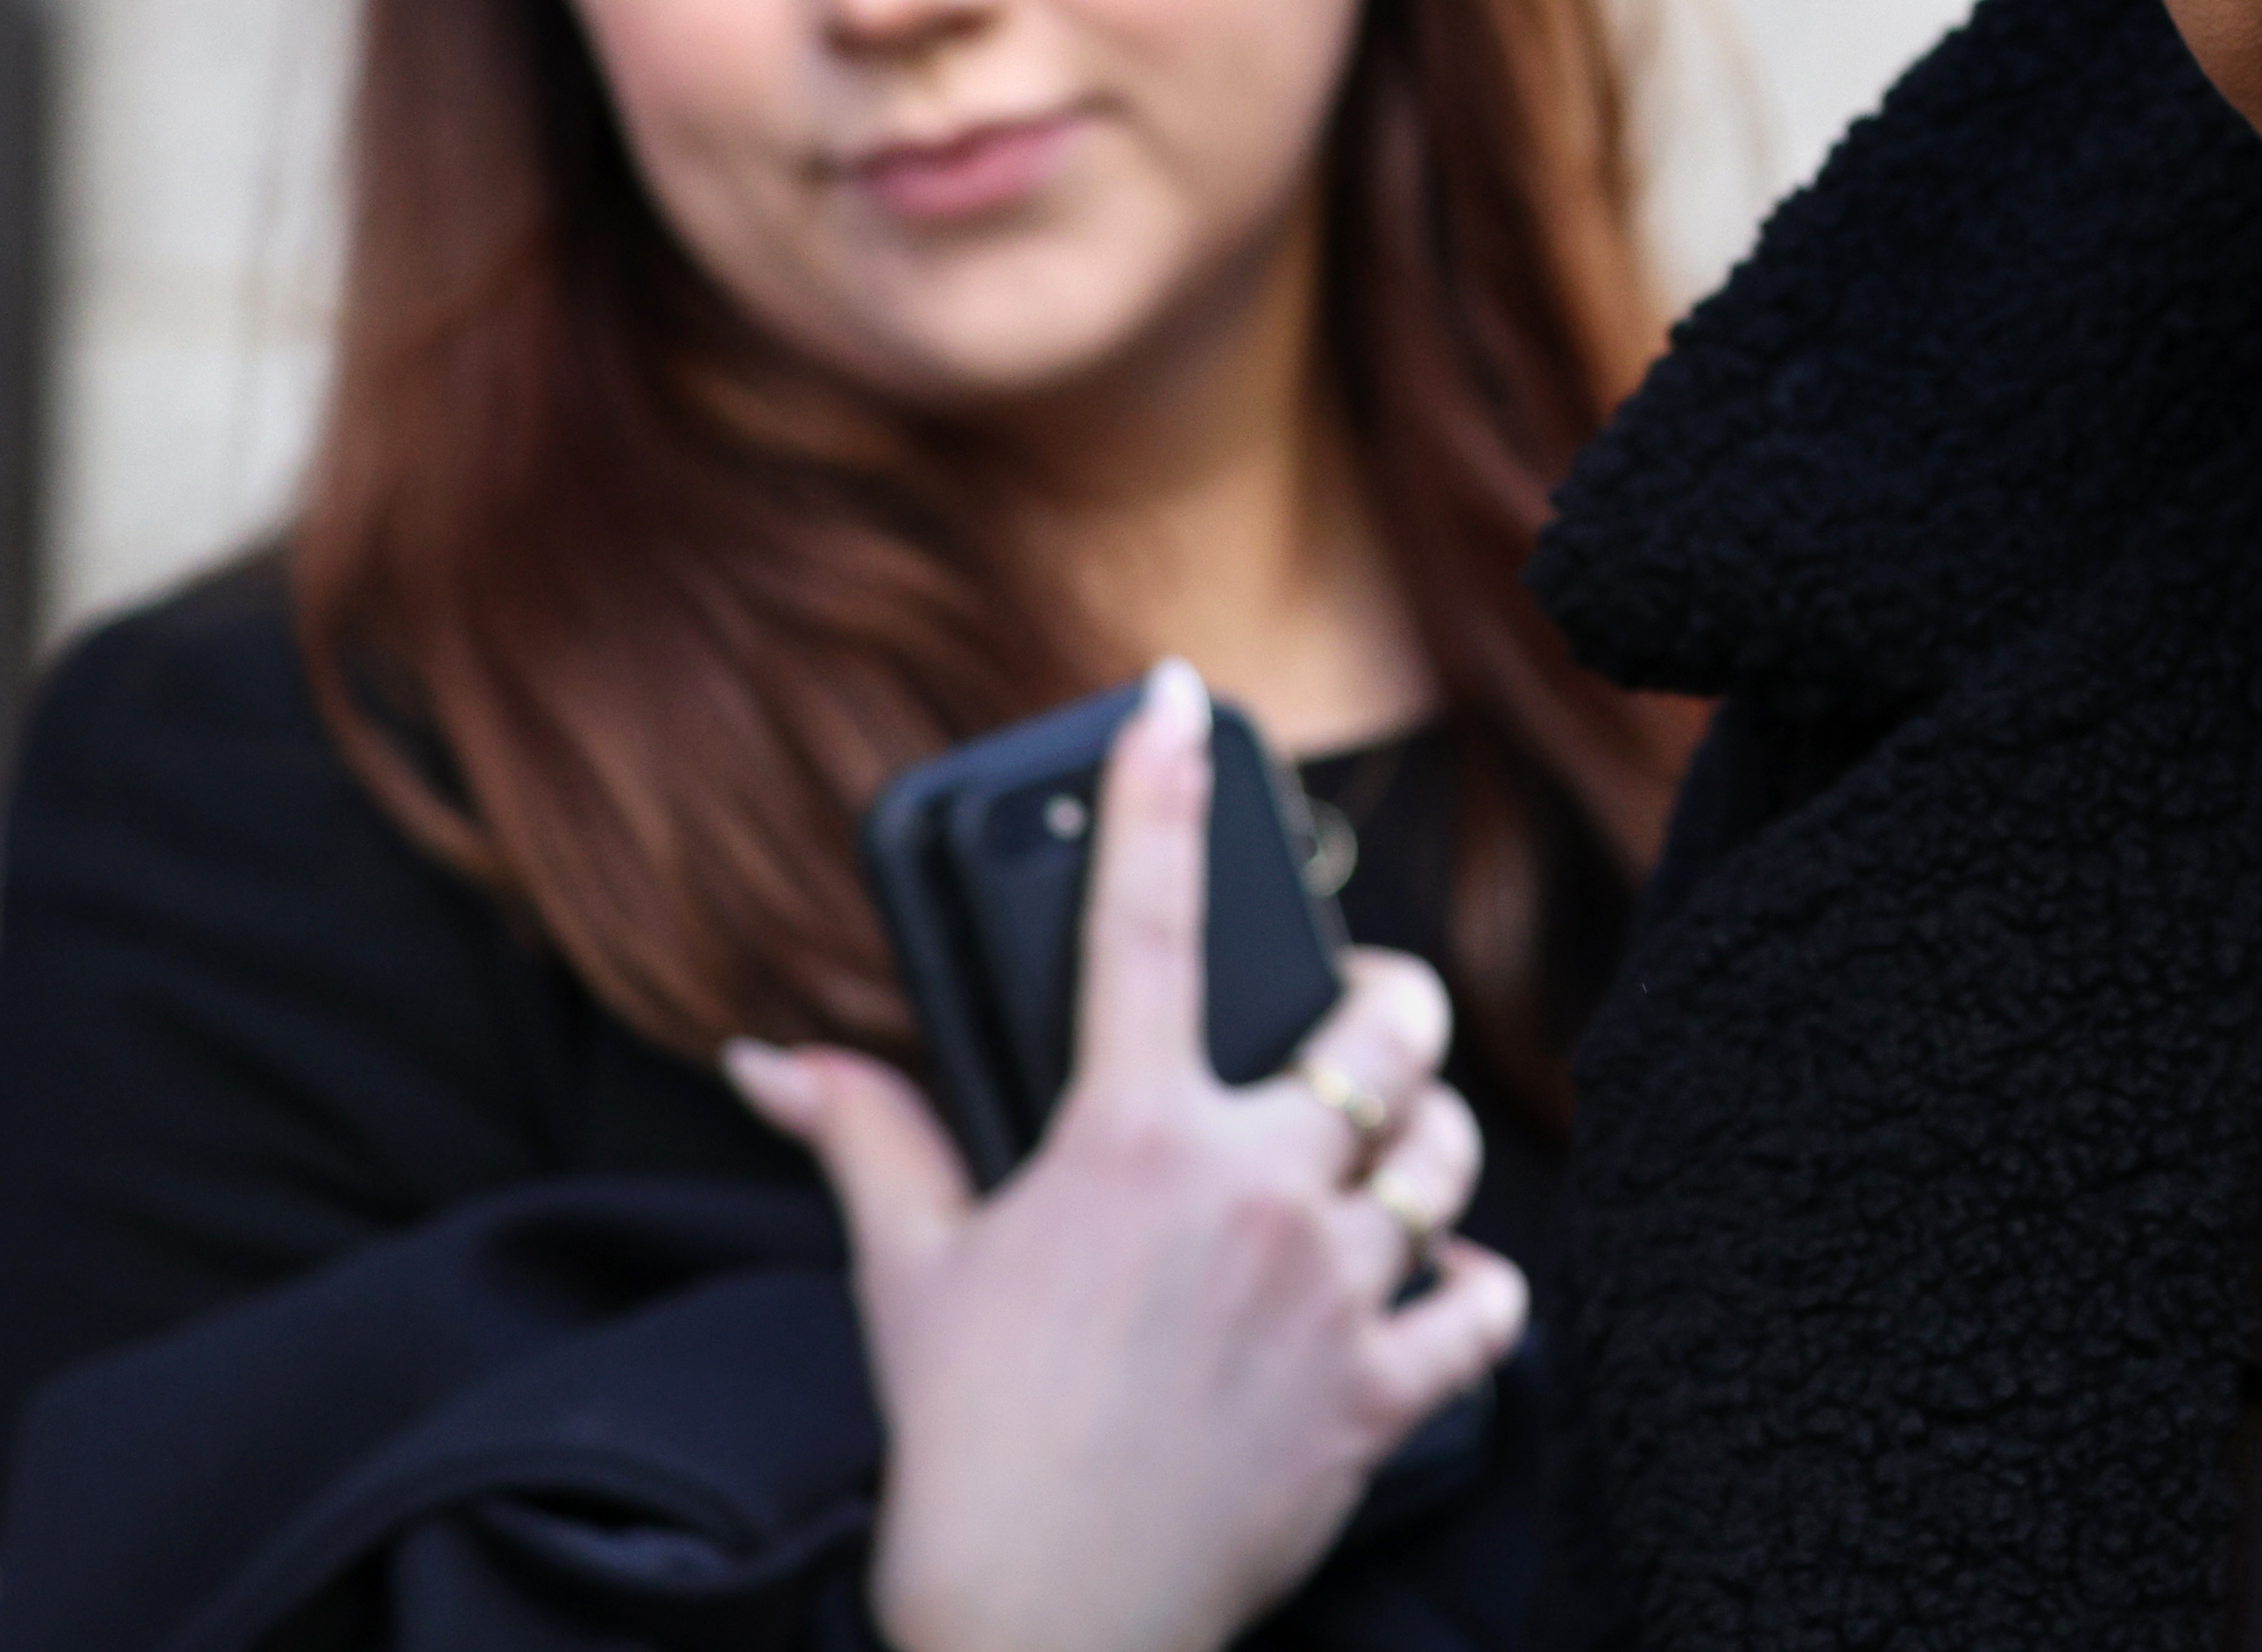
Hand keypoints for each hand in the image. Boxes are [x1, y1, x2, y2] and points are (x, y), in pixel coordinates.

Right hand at [729, 660, 1523, 1651]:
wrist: (1038, 1631)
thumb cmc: (965, 1447)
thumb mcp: (906, 1276)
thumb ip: (865, 1139)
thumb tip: (771, 1058)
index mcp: (1126, 1142)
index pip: (1147, 925)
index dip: (1157, 797)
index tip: (1179, 701)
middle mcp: (1249, 1191)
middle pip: (1388, 1026)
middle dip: (1389, 1006)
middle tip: (1362, 1025)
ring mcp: (1329, 1291)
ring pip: (1448, 1152)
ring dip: (1427, 1145)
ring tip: (1387, 1162)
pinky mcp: (1385, 1393)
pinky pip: (1491, 1300)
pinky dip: (1473, 1289)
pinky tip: (1431, 1289)